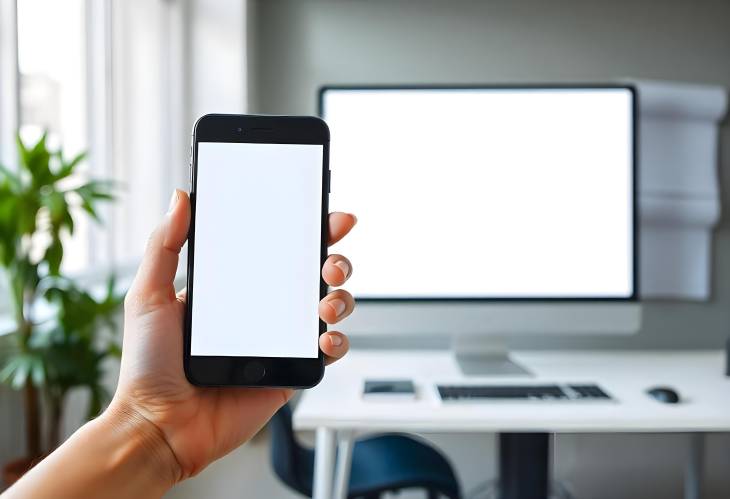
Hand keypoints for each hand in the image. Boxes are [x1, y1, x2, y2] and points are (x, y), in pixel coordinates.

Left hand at [109, 189, 355, 481]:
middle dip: (334, 260)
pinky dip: (337, 341)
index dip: (308, 231)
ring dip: (342, 296)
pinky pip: (327, 353)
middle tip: (330, 260)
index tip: (326, 215)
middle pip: (314, 274)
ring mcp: (279, 341)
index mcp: (236, 288)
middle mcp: (263, 311)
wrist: (160, 426)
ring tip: (328, 301)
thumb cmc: (148, 365)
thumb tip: (181, 198)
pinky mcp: (290, 372)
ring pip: (329, 307)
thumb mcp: (148, 296)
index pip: (280, 250)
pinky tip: (326, 337)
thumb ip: (164, 245)